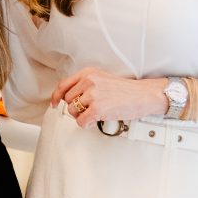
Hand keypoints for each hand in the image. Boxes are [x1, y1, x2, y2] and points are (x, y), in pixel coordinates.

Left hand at [51, 67, 166, 127]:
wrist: (143, 95)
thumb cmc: (125, 90)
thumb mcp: (102, 79)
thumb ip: (85, 85)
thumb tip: (68, 98)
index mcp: (88, 73)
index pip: (63, 85)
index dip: (56, 96)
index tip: (54, 103)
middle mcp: (88, 82)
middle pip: (68, 101)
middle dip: (76, 108)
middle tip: (89, 109)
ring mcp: (92, 95)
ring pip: (72, 111)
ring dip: (81, 116)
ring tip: (95, 113)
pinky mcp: (97, 109)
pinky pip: (80, 121)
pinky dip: (86, 124)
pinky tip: (95, 120)